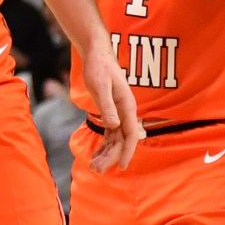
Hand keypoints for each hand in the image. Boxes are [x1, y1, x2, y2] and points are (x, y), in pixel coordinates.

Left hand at [79, 42, 144, 171]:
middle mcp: (126, 112)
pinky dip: (104, 145)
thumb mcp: (100, 87)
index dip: (128, 151)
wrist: (97, 55)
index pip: (130, 134)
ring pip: (116, 139)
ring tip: (94, 166)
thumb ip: (107, 106)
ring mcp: (119, 113)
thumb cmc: (99, 68)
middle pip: (122, 140)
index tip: (122, 166)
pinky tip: (96, 155)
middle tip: (97, 170)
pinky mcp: (111, 112)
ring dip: (106, 153)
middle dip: (111, 156)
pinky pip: (110, 134)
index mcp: (127, 106)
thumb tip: (114, 125)